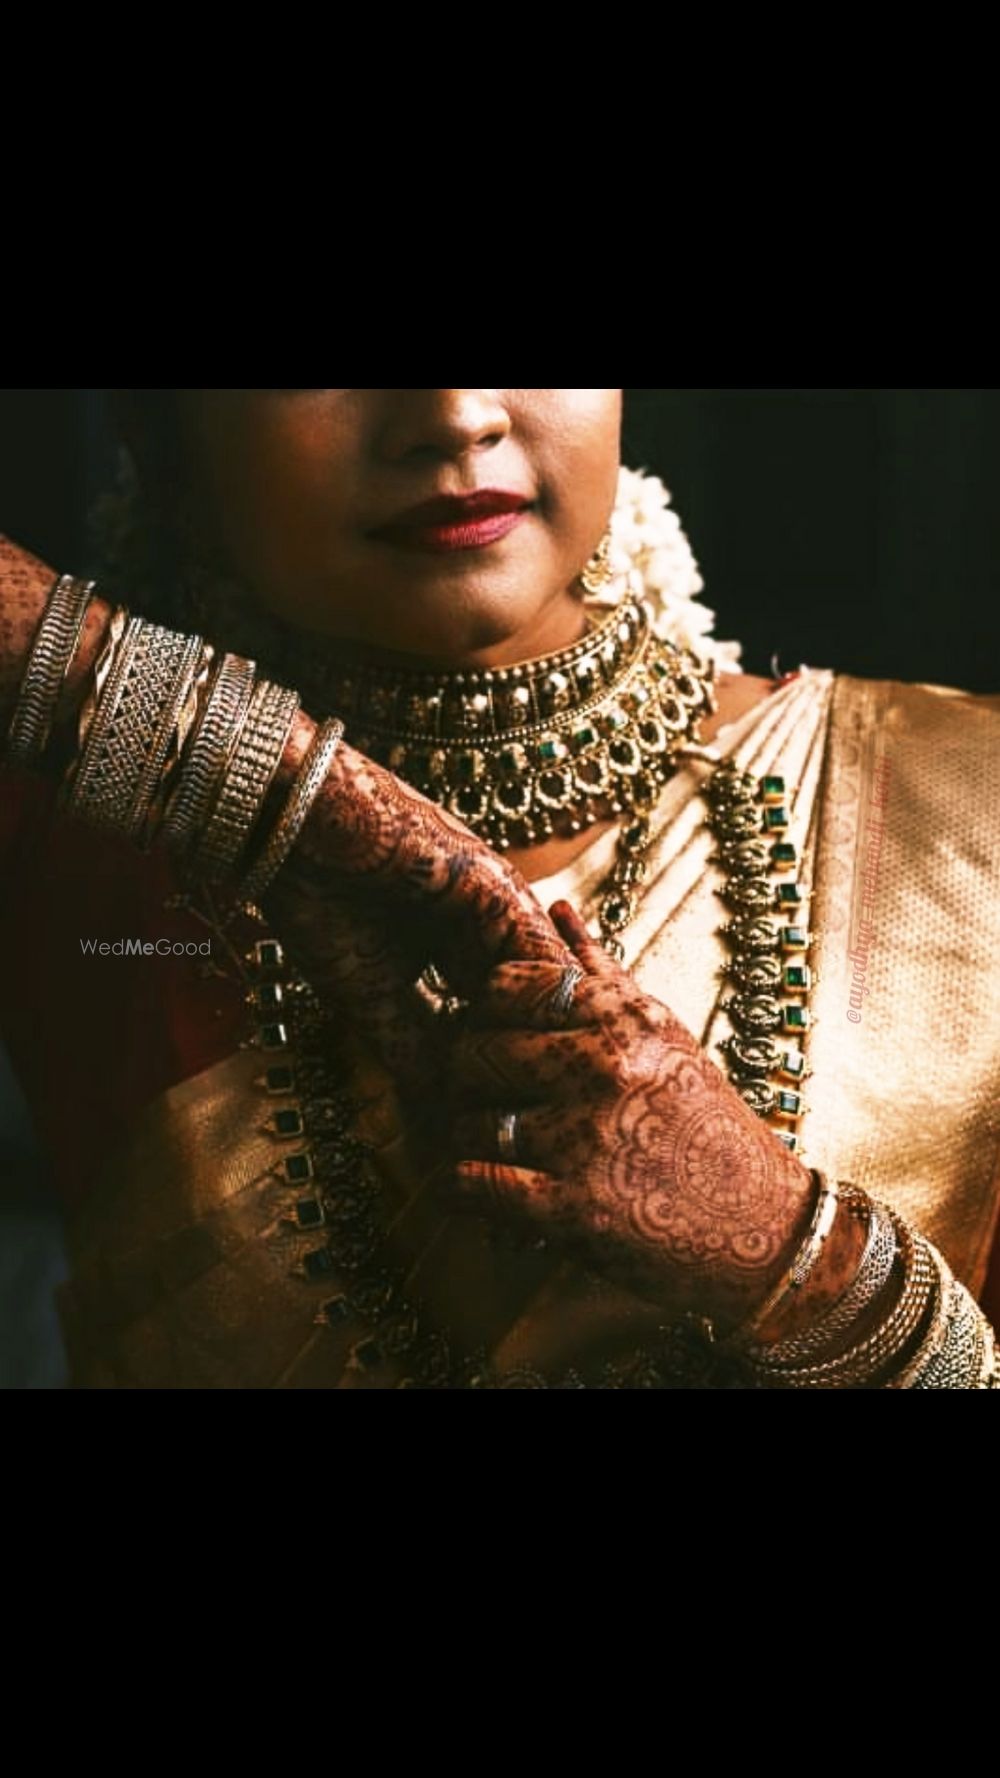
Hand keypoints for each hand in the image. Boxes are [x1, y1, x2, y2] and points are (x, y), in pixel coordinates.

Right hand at [261, 735, 575, 1096]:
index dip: (509, 1074)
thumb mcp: (370, 992)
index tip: (511, 1131)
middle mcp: (495, 926)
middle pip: (540, 1006)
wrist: (289, 827)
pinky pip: (530, 951)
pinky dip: (527, 1002)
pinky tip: (513, 1041)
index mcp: (468, 947)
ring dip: (543, 1041)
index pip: (506, 1021)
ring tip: (543, 1098)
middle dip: (542, 1067)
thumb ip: (410, 1047)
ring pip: (548, 983)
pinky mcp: (493, 885)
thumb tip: (437, 1115)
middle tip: (551, 1129)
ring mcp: (502, 904)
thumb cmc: (321, 898)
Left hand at [442, 900, 818, 1330]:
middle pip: (476, 1051)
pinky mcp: (574, 1207)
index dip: (486, 1010)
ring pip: (468, 1121)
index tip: (495, 1033)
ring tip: (487, 1144)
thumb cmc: (706, 1124)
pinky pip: (475, 1182)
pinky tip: (475, 1186)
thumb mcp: (665, 1037)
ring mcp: (587, 1138)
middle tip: (480, 1095)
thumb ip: (604, 975)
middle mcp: (604, 1069)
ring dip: (466, 1139)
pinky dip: (463, 1187)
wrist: (761, 1226)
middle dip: (467, 1077)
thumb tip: (557, 909)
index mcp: (624, 1020)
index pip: (508, 985)